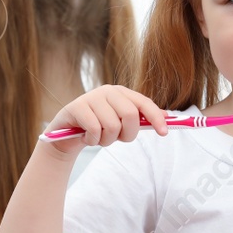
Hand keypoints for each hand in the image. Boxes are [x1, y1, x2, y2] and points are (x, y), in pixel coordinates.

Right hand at [40, 85, 168, 153]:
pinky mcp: (77, 107)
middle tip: (116, 139)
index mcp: (121, 93)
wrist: (65, 135)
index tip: (164, 133)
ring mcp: (91, 97)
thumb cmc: (97, 128)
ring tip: (98, 138)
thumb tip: (166, 117)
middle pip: (130, 115)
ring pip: (112, 126)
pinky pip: (95, 130)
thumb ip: (140, 119)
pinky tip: (86, 138)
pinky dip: (93, 141)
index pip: (144, 103)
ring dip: (106, 141)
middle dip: (127, 134)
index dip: (156, 118)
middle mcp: (107, 91)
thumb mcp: (120, 123)